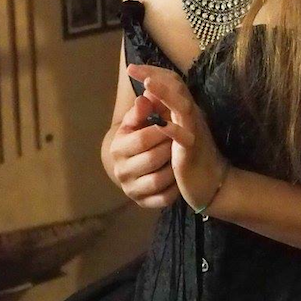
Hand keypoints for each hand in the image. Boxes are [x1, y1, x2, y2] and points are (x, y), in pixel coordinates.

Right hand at [109, 91, 179, 208]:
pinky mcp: (144, 203)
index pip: (143, 139)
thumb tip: (145, 97)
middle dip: (171, 147)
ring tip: (181, 155)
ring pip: (159, 180)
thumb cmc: (143, 135)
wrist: (138, 165)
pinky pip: (163, 198)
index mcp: (117, 148)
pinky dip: (175, 187)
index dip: (163, 130)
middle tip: (183, 138)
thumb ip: (142, 109)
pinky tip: (179, 174)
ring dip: (174, 167)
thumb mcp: (140, 121)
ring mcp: (131, 190)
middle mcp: (120, 171)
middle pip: (152, 159)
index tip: (177, 122)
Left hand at [128, 64, 230, 214]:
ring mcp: (193, 131)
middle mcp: (191, 115)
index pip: (173, 82)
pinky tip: (159, 123)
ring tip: (147, 83)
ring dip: (165, 93)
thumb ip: (164, 112)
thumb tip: (148, 94)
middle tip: (132, 68)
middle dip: (154, 76)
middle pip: (177, 87)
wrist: (214, 183)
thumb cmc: (192, 156)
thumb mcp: (176, 132)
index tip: (132, 67)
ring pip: (182, 106)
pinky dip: (172, 128)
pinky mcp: (192, 150)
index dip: (153, 72)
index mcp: (186, 109)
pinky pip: (183, 137)